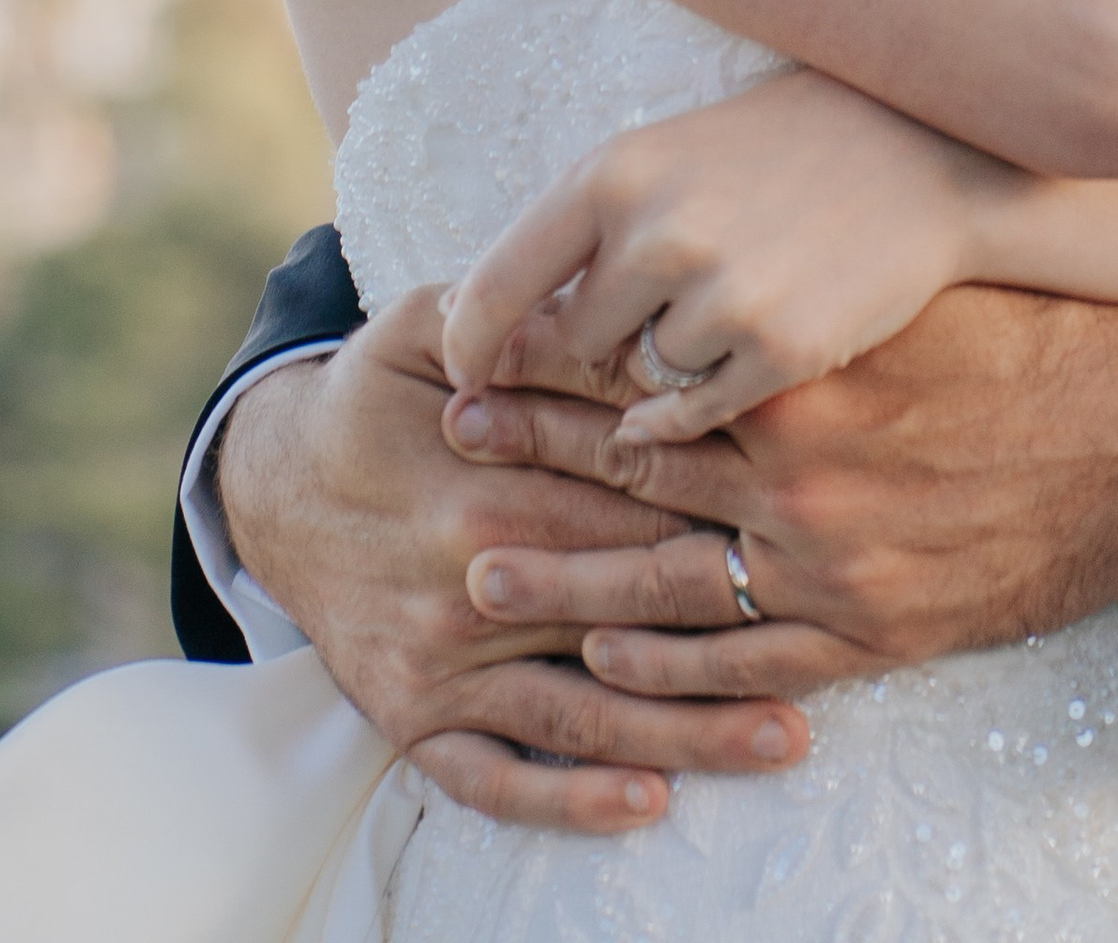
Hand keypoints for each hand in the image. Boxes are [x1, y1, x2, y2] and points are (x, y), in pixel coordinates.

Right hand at [211, 286, 810, 826]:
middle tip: (842, 629)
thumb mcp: (427, 326)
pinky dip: (568, 798)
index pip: (626, 494)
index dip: (720, 500)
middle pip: (626, 602)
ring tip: (787, 736)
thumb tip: (620, 315)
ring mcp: (443, 663)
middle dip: (734, 616)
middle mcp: (470, 581)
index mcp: (486, 477)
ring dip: (687, 730)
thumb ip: (524, 324)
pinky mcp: (415, 720)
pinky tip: (647, 802)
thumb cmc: (380, 392)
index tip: (814, 504)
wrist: (276, 487)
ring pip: (582, 708)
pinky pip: (496, 777)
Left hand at [440, 69, 1009, 439]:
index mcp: (614, 172)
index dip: (470, 343)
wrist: (925, 157)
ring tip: (733, 300)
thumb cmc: (779, 152)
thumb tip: (483, 322)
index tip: (468, 374)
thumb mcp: (667, 158)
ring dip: (669, 362)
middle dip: (604, 339)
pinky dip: (703, 401)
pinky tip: (743, 352)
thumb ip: (581, 231)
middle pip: (574, 343)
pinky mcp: (783, 353)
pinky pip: (696, 414)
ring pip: (639, 381)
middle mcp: (659, 234)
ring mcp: (724, 298)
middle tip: (662, 307)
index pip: (493, 286)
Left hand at [452, 285, 1117, 703]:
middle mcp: (799, 459)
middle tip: (446, 456)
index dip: (541, 363)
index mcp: (794, 361)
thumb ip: (788, 273)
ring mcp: (833, 552)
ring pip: (663, 573)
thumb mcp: (892, 280)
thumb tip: (690, 234)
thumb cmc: (1019, 326)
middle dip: (529, 461)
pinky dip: (666, 659)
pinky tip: (603, 646)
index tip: (466, 363)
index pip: (634, 366)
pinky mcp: (874, 624)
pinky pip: (745, 652)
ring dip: (564, 571)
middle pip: (627, 466)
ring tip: (478, 569)